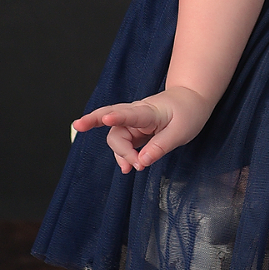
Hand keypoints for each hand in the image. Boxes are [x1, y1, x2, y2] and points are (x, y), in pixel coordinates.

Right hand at [72, 85, 211, 172]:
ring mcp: (133, 121)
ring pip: (116, 136)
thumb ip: (160, 147)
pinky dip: (123, 155)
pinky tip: (127, 166)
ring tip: (131, 168)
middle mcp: (137, 113)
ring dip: (120, 153)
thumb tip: (141, 163)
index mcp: (150, 111)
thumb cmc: (187, 113)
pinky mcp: (133, 129)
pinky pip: (122, 142)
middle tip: (78, 125)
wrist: (190, 100)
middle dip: (93, 120)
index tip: (106, 118)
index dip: (117, 117)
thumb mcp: (180, 133)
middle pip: (111, 118)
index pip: (131, 114)